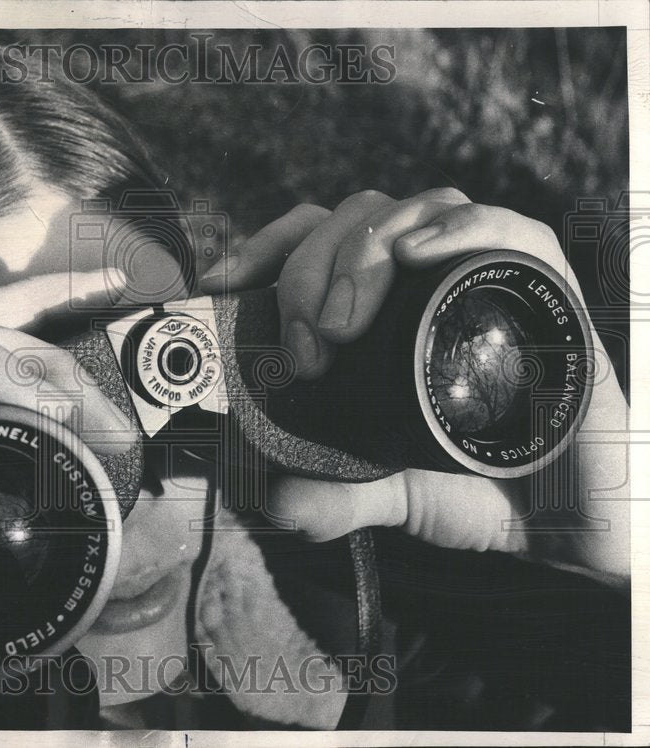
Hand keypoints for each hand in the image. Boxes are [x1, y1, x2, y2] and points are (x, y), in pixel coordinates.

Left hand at [199, 189, 628, 585]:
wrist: (575, 517)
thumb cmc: (483, 487)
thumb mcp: (395, 494)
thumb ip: (338, 495)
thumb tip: (277, 503)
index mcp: (381, 314)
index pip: (318, 242)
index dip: (266, 250)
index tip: (221, 284)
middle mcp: (424, 285)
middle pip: (355, 221)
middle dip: (313, 272)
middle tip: (308, 346)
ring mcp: (483, 279)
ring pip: (416, 212)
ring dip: (368, 252)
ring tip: (343, 323)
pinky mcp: (545, 291)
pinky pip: (511, 231)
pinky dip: (462, 229)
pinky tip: (419, 251)